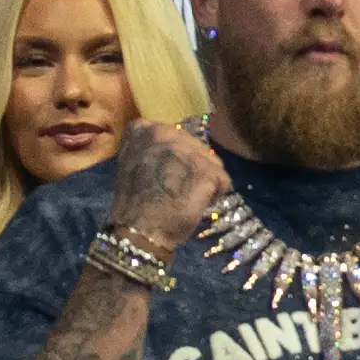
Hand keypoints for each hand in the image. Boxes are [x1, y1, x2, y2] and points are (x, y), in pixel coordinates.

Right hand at [106, 120, 227, 254]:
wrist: (139, 230)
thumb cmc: (136, 202)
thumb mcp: (137, 164)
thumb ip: (156, 150)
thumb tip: (181, 152)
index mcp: (141, 129)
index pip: (175, 135)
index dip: (179, 156)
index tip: (169, 174)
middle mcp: (163, 132)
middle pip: (197, 146)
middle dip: (195, 168)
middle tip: (181, 188)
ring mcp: (185, 149)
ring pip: (213, 162)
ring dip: (207, 181)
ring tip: (189, 197)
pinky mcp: (205, 169)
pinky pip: (223, 180)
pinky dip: (216, 194)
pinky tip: (199, 204)